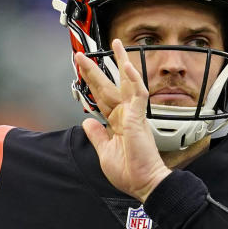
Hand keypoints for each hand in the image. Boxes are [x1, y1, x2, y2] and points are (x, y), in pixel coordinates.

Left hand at [78, 40, 170, 201]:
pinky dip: (134, 79)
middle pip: (110, 86)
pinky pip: (138, 94)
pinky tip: (128, 65)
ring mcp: (133, 115)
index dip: (92, 83)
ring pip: (127, 83)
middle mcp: (126, 116)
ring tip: (115, 45)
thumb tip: (87, 121)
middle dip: (96, 69)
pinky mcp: (139, 118)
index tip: (82, 70)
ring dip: (120, 63)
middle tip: (84, 54)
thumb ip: (97, 135)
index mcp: (118, 123)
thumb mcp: (105, 152)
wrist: (145, 184)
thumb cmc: (130, 173)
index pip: (102, 98)